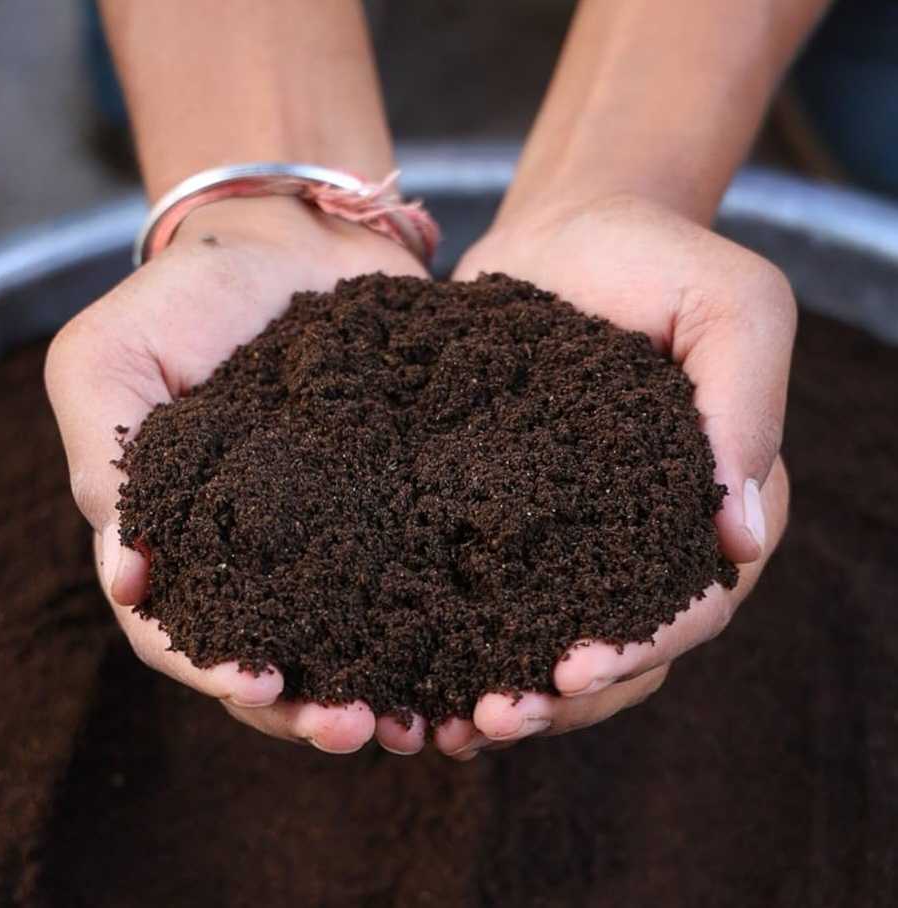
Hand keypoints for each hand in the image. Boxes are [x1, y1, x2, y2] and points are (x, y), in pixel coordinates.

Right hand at [46, 196, 429, 755]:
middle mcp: (261, 551)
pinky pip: (419, 574)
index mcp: (181, 534)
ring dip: (381, 688)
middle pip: (279, 655)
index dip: (217, 669)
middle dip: (311, 706)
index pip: (187, 629)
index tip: (260, 687)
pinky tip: (474, 656)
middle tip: (355, 731)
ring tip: (420, 725)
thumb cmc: (185, 294)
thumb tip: (128, 578)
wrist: (291, 235)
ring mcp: (335, 531)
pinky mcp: (398, 501)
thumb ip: (107, 457)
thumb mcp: (107, 358)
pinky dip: (439, 622)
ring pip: (354, 635)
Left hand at [437, 193, 792, 758]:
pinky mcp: (504, 519)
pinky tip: (408, 673)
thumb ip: (745, 405)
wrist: (566, 234)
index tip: (571, 670)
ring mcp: (570, 537)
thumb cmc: (655, 259)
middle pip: (617, 652)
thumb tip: (740, 536)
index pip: (690, 606)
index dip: (639, 649)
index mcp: (709, 507)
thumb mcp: (732, 302)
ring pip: (547, 642)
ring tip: (444, 724)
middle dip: (558, 699)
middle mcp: (642, 539)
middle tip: (491, 720)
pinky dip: (455, 642)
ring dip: (502, 691)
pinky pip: (486, 597)